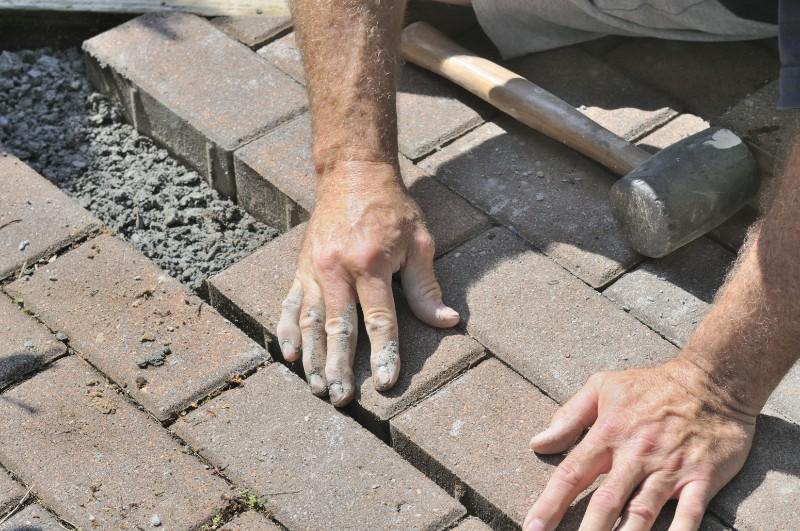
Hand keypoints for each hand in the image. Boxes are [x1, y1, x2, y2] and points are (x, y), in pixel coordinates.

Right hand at [276, 161, 458, 405]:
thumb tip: (447, 321)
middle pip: (339, 328)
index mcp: (372, 263)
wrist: (352, 173)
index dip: (384, 353)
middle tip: (341, 398)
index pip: (379, 319)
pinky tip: (289, 354)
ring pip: (311, 322)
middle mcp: (338, 269)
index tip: (384, 382)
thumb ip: (427, 285)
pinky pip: (291, 304)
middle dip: (339, 366)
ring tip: (317, 387)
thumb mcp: (419, 241)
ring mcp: (314, 269)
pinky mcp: (301, 267)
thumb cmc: (392, 208)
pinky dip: (288, 330)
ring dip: (313, 358)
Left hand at [524, 359, 756, 530]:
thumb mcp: (603, 386)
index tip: (531, 528)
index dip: (550, 503)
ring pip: (642, 512)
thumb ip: (568, 416)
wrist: (713, 380)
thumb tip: (537, 444)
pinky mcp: (702, 478)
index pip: (572, 473)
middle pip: (605, 501)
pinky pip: (690, 514)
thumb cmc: (651, 386)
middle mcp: (636, 454)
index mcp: (608, 434)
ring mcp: (669, 468)